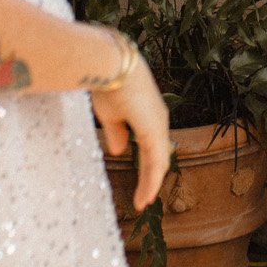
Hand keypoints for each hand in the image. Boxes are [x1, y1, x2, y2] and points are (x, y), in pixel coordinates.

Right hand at [92, 56, 172, 210]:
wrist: (109, 64)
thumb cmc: (107, 83)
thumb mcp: (110, 113)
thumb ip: (116, 132)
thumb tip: (119, 150)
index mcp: (148, 115)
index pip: (151, 146)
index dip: (147, 164)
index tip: (142, 182)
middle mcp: (157, 120)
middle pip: (157, 155)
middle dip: (151, 176)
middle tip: (145, 197)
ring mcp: (158, 125)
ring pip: (158, 161)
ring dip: (151, 182)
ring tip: (143, 202)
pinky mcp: (154, 130)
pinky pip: (155, 161)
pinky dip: (152, 180)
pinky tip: (146, 197)